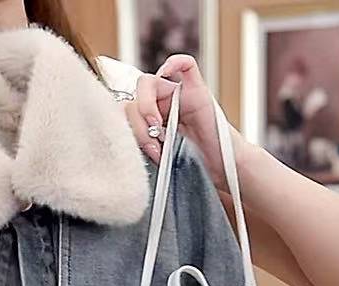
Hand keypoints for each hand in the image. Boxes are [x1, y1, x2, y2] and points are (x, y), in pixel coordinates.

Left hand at [124, 55, 248, 190]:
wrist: (219, 169)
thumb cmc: (190, 165)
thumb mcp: (156, 157)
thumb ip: (140, 143)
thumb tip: (119, 138)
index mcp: (147, 118)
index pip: (124, 110)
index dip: (125, 128)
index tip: (135, 149)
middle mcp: (160, 103)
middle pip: (132, 98)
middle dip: (137, 125)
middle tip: (153, 146)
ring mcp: (178, 95)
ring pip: (148, 83)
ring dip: (147, 107)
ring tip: (161, 133)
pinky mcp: (198, 92)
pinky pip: (186, 65)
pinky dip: (174, 63)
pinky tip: (167, 73)